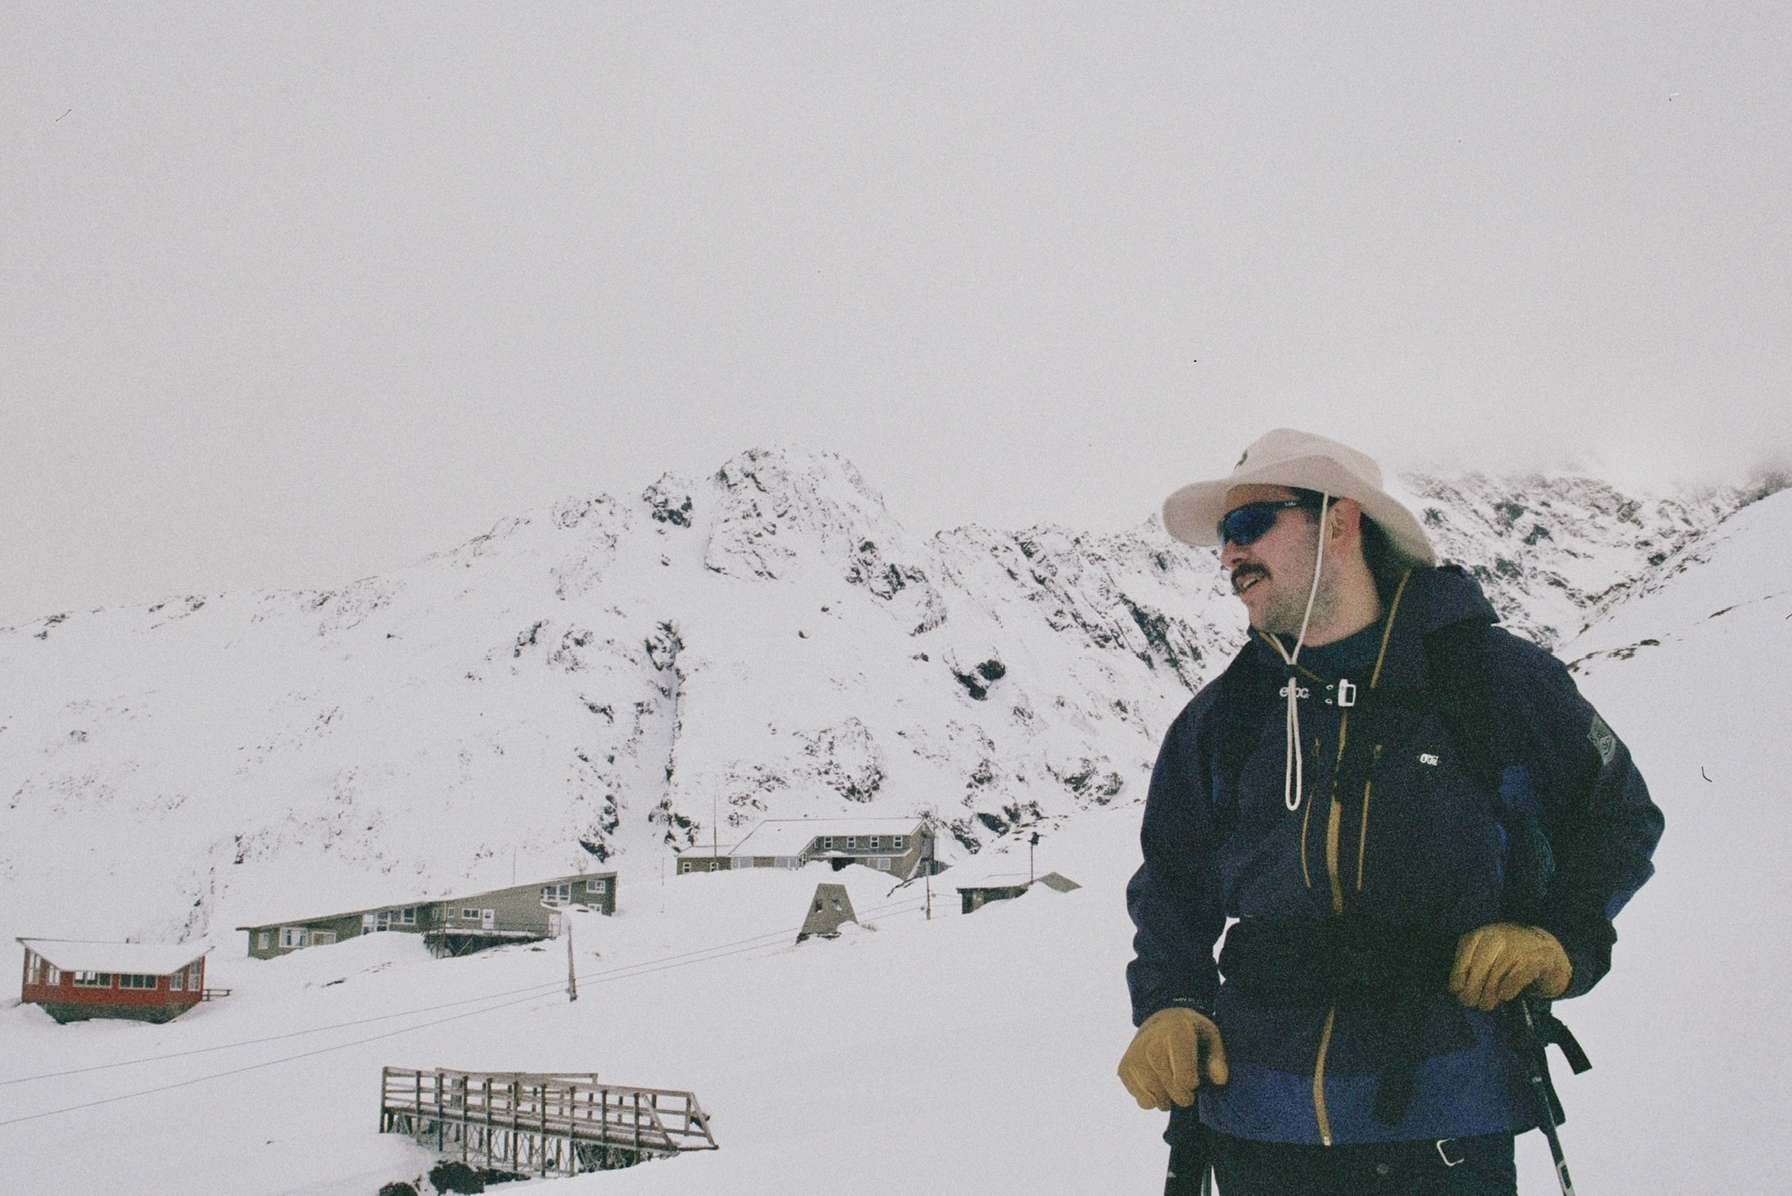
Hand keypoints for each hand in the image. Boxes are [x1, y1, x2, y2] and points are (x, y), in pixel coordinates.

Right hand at [1117, 1007, 1228, 1110]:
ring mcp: (1134, 1057)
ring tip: (1171, 1082)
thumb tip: (1219, 1080)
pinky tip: (1157, 1083)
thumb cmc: (1191, 1033)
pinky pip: (1143, 1103)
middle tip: (1186, 1085)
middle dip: (1184, 1096)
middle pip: (1172, 1091)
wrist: (1161, 1020)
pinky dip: (1154, 1099)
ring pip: (1156, 1101)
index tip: (1195, 1077)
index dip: (1194, 1084)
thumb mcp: (1211, 1037)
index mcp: (1175, 1033)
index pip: (1184, 1079)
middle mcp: (1150, 1043)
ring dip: (1168, 1099)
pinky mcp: (1124, 1069)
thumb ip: (1218, 1059)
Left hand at [1450, 923, 1572, 1010]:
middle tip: (1470, 1003)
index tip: (1456, 992)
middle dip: (1472, 990)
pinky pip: (1514, 981)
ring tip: (1486, 1005)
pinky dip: (1507, 991)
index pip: (1464, 957)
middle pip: (1479, 970)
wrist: (1546, 947)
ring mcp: (1517, 948)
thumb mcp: (1486, 951)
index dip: (1458, 977)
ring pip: (1495, 978)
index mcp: (1482, 934)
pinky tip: (1504, 997)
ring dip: (1488, 996)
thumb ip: (1472, 964)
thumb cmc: (1508, 954)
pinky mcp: (1534, 961)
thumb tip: (1457, 990)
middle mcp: (1498, 937)